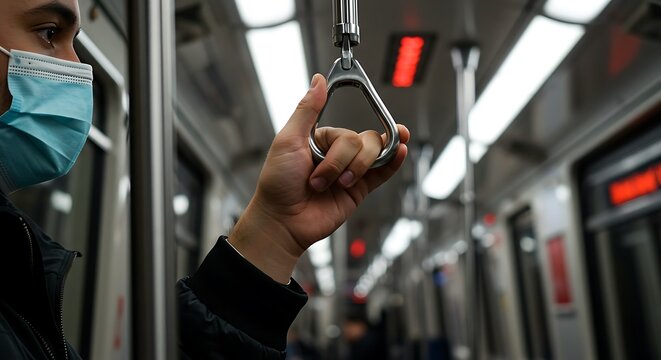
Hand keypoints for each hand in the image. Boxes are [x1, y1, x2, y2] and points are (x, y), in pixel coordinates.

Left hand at [229, 74, 409, 282]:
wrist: (282, 221)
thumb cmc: (277, 183)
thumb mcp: (288, 140)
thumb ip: (308, 110)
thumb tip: (319, 79)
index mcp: (321, 140)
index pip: (346, 132)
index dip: (344, 141)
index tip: (351, 138)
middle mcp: (338, 153)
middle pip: (362, 143)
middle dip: (341, 162)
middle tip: (319, 179)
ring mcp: (350, 171)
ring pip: (373, 154)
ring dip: (355, 169)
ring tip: (337, 186)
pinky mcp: (360, 190)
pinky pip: (384, 171)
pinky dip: (394, 160)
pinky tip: (399, 151)